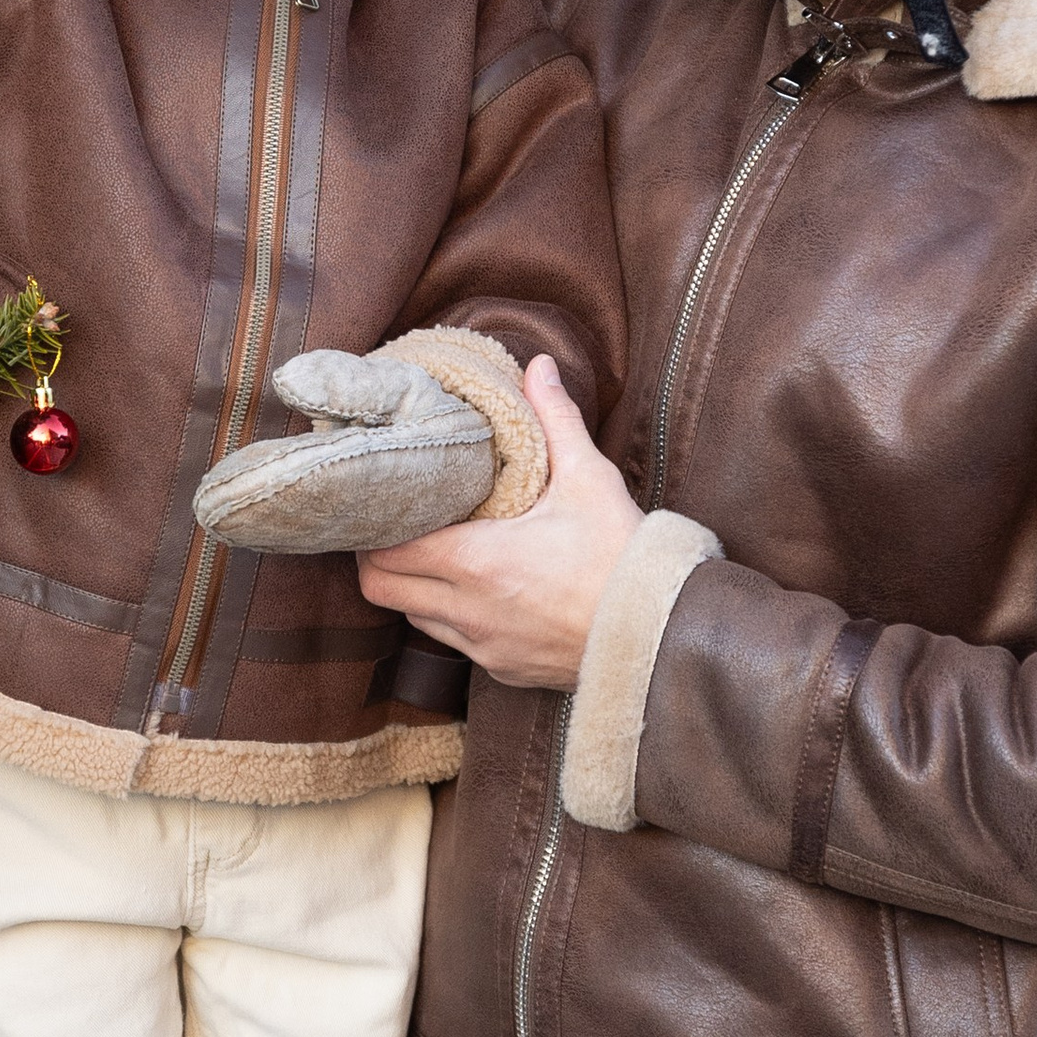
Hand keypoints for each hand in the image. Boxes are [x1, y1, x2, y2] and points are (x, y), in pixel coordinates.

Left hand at [358, 354, 640, 691]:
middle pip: (381, 589)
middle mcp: (467, 609)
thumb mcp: (590, 479)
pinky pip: (455, 644)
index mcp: (475, 561)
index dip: (376, 526)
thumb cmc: (623, 556)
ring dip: (415, 588)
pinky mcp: (503, 668)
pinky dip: (452, 618)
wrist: (660, 634)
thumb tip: (538, 368)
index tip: (388, 502)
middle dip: (381, 557)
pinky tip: (479, 592)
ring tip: (436, 556)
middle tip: (400, 527)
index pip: (384, 550)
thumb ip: (556, 420)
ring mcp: (483, 646)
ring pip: (413, 618)